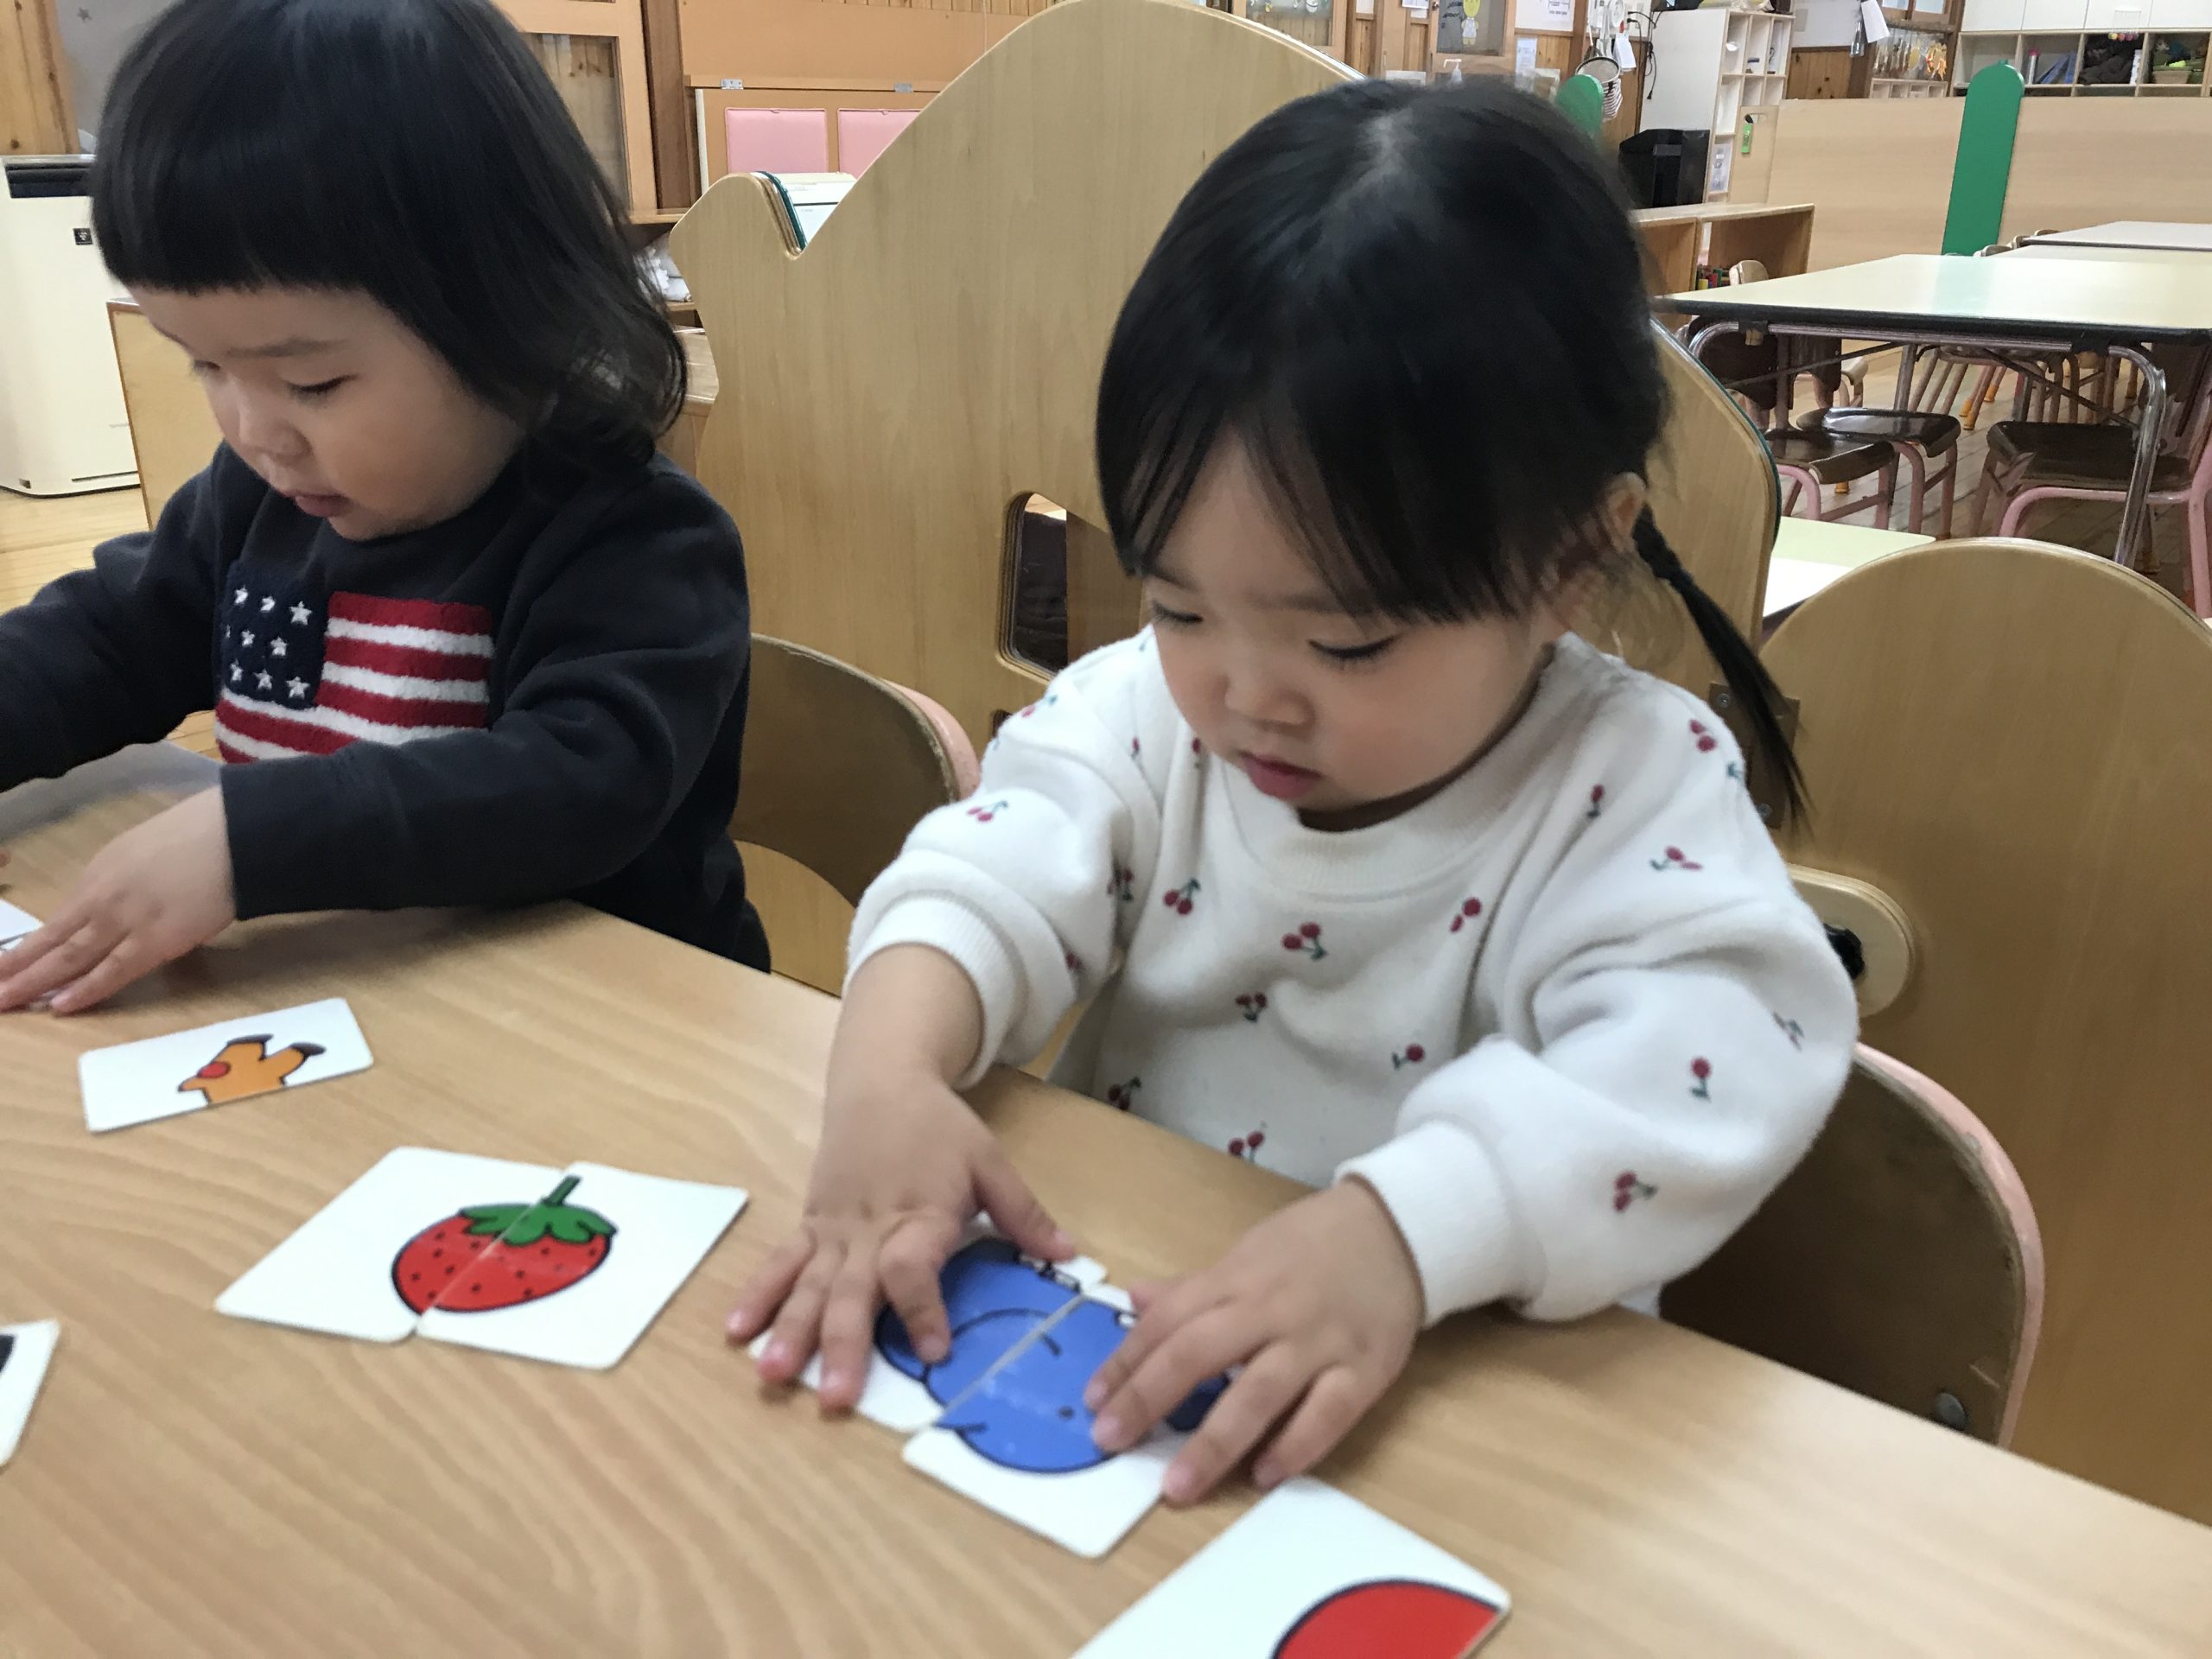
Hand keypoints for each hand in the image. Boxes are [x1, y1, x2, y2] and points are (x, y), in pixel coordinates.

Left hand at [0, 791, 236, 1014]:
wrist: (234, 833)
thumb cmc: (201, 833)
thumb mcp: (145, 850)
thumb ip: (126, 882)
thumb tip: (120, 910)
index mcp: (100, 873)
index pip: (57, 920)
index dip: (28, 948)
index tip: (5, 966)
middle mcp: (101, 898)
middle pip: (51, 942)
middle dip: (15, 968)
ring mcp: (125, 921)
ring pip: (70, 959)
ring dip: (34, 983)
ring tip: (6, 1001)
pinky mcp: (156, 941)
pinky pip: (115, 971)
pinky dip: (86, 990)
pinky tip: (59, 1006)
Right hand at [727, 1067, 1070, 1409]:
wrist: (880, 1082)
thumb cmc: (939, 1127)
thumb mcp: (990, 1162)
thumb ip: (1024, 1214)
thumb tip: (1071, 1256)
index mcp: (920, 1215)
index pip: (915, 1269)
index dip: (923, 1310)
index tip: (933, 1352)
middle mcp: (870, 1230)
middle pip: (853, 1292)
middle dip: (844, 1346)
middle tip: (837, 1398)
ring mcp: (833, 1231)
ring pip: (809, 1286)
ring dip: (791, 1331)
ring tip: (774, 1375)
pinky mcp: (810, 1226)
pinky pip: (780, 1263)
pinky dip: (758, 1295)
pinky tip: (735, 1331)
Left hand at [1085, 1179, 1423, 1505]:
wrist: (1399, 1229)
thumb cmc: (1312, 1245)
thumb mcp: (1246, 1253)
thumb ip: (1192, 1287)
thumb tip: (1133, 1301)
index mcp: (1235, 1280)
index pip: (1169, 1322)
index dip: (1127, 1363)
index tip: (1093, 1402)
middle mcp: (1270, 1310)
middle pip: (1199, 1353)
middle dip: (1149, 1400)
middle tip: (1110, 1442)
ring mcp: (1319, 1342)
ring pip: (1259, 1392)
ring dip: (1214, 1442)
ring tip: (1177, 1486)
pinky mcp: (1365, 1370)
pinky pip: (1327, 1413)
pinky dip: (1296, 1446)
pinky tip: (1263, 1476)